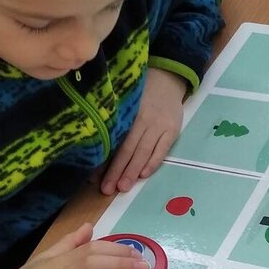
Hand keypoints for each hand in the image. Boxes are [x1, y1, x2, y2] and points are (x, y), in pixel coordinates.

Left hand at [101, 67, 186, 194]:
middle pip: (130, 149)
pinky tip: (143, 175)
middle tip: (108, 190)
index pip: (117, 141)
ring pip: (145, 152)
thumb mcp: (126, 100)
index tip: (96, 177)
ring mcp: (161, 125)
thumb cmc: (140, 92)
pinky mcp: (173, 130)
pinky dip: (153, 163)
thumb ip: (117, 120)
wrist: (167, 78)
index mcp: (129, 112)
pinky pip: (162, 150)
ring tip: (123, 187)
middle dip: (118, 171)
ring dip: (133, 171)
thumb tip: (98, 146)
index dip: (108, 160)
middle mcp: (145, 119)